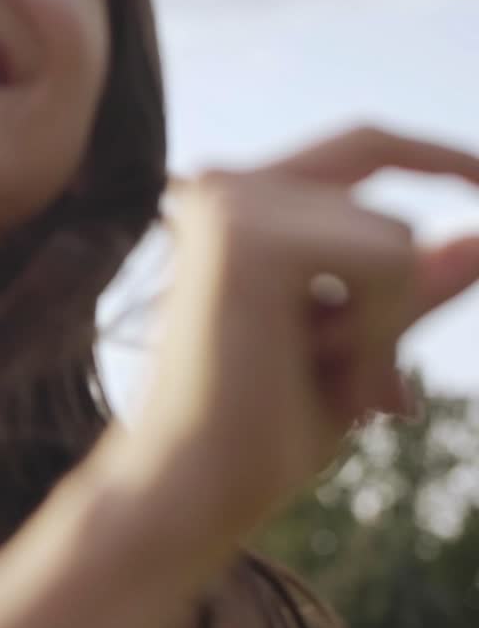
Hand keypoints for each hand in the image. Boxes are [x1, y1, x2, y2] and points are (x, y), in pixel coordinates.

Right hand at [129, 126, 478, 535]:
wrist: (194, 481)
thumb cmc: (263, 424)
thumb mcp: (359, 342)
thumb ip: (411, 286)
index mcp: (234, 203)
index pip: (360, 146)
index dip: (434, 156)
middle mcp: (223, 188)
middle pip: (392, 214)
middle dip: (397, 307)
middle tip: (357, 391)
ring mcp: (230, 204)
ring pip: (396, 240)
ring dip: (382, 328)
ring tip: (321, 380)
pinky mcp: (247, 237)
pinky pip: (386, 262)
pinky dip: (375, 332)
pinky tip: (316, 369)